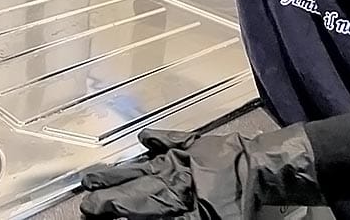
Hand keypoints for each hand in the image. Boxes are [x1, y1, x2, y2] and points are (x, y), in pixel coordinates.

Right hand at [80, 125, 323, 219]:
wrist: (266, 168)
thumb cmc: (243, 202)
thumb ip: (180, 218)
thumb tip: (142, 215)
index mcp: (174, 196)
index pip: (135, 206)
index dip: (112, 209)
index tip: (90, 211)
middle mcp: (171, 177)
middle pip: (133, 187)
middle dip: (107, 194)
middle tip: (84, 199)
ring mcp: (181, 159)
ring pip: (143, 166)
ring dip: (119, 171)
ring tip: (95, 173)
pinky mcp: (195, 145)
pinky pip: (172, 140)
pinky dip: (157, 139)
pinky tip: (143, 138)